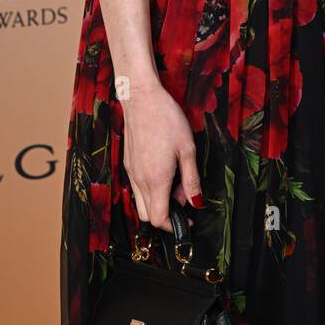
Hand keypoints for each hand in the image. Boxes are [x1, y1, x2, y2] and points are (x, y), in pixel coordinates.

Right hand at [123, 78, 203, 231]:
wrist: (141, 98)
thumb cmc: (167, 120)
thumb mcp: (187, 149)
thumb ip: (191, 179)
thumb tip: (196, 202)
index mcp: (155, 180)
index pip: (158, 219)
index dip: (174, 226)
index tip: (189, 221)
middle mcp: (139, 180)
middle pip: (148, 215)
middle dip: (167, 214)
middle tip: (185, 196)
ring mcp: (131, 172)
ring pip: (141, 202)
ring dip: (159, 201)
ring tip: (176, 179)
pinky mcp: (128, 164)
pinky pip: (137, 188)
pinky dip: (151, 189)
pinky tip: (164, 169)